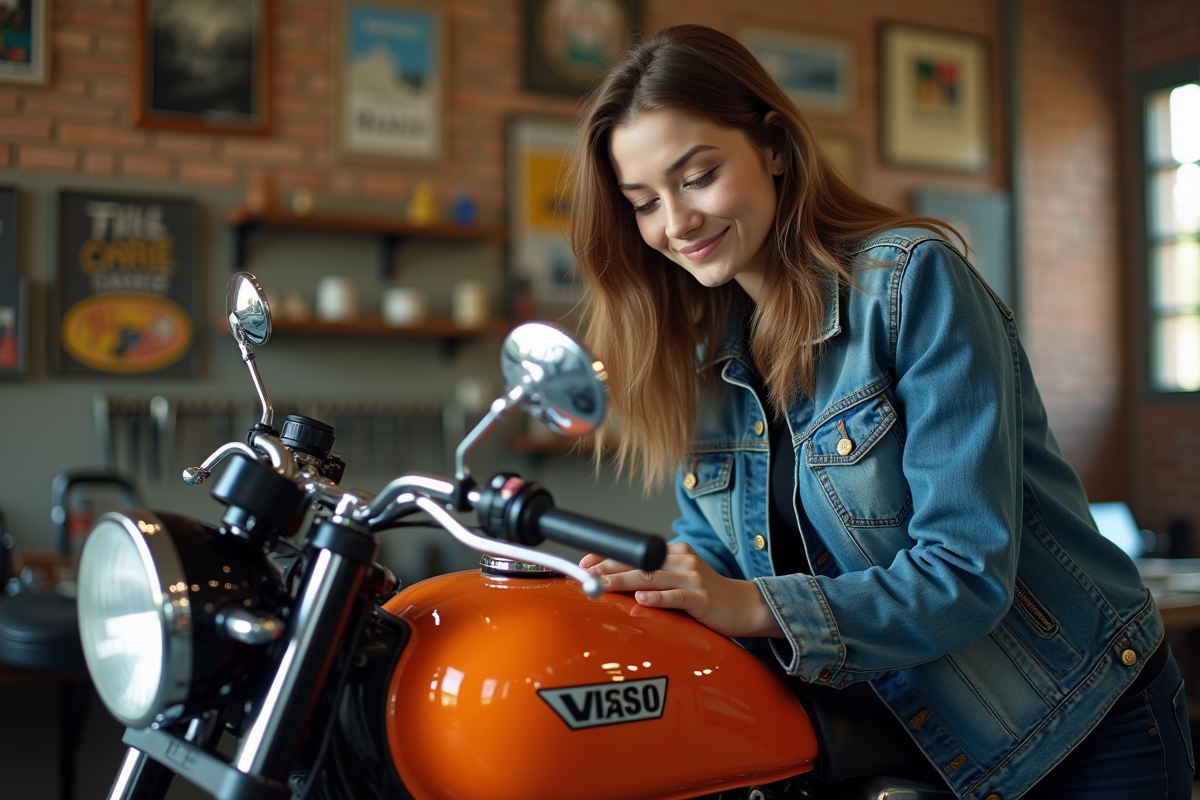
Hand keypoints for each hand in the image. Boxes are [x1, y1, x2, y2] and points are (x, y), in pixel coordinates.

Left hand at [580, 543, 783, 638]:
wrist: (745, 606)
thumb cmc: (707, 597)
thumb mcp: (679, 581)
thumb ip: (653, 579)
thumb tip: (616, 584)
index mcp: (674, 553)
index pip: (635, 552)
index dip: (607, 556)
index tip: (584, 562)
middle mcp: (681, 561)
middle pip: (638, 563)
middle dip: (607, 569)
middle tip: (583, 574)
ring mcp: (692, 578)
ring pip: (651, 578)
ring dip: (623, 582)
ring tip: (601, 585)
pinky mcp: (702, 598)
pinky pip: (676, 597)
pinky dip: (658, 598)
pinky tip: (642, 599)